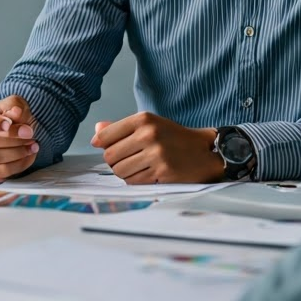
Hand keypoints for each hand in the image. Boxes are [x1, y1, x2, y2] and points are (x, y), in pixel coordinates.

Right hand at [0, 95, 39, 179]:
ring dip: (17, 152)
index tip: (10, 123)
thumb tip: (16, 113)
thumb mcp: (14, 104)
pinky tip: (27, 156)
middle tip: (29, 134)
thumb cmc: (8, 116)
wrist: (12, 129)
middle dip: (13, 138)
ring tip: (32, 145)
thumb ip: (14, 107)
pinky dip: (17, 165)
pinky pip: (0, 171)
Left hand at [90, 113, 223, 183]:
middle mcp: (149, 134)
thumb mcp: (149, 124)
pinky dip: (135, 180)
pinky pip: (133, 181)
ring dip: (124, 172)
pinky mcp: (162, 172)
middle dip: (113, 161)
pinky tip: (146, 173)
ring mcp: (156, 154)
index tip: (103, 146)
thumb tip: (96, 131)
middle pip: (110, 156)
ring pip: (119, 171)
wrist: (203, 151)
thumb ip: (120, 128)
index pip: (105, 134)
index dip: (101, 143)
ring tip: (136, 167)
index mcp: (143, 119)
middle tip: (125, 159)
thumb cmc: (172, 137)